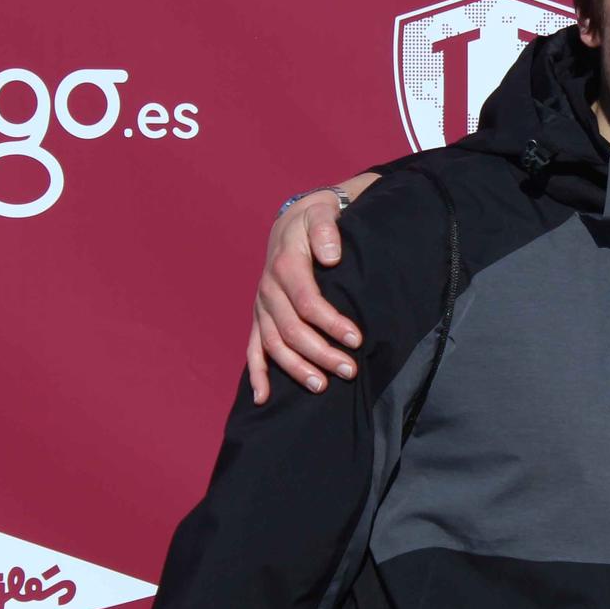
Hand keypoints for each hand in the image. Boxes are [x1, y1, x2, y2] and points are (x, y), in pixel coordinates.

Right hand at [246, 172, 380, 402]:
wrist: (294, 219)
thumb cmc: (317, 216)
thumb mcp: (323, 210)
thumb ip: (326, 230)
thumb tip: (332, 256)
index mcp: (285, 264)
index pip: (307, 302)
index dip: (331, 323)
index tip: (356, 339)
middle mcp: (268, 289)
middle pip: (291, 330)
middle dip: (321, 353)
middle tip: (349, 370)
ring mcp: (262, 306)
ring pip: (274, 344)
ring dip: (296, 368)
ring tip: (322, 387)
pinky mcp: (260, 316)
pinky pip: (253, 348)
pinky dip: (256, 374)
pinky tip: (263, 398)